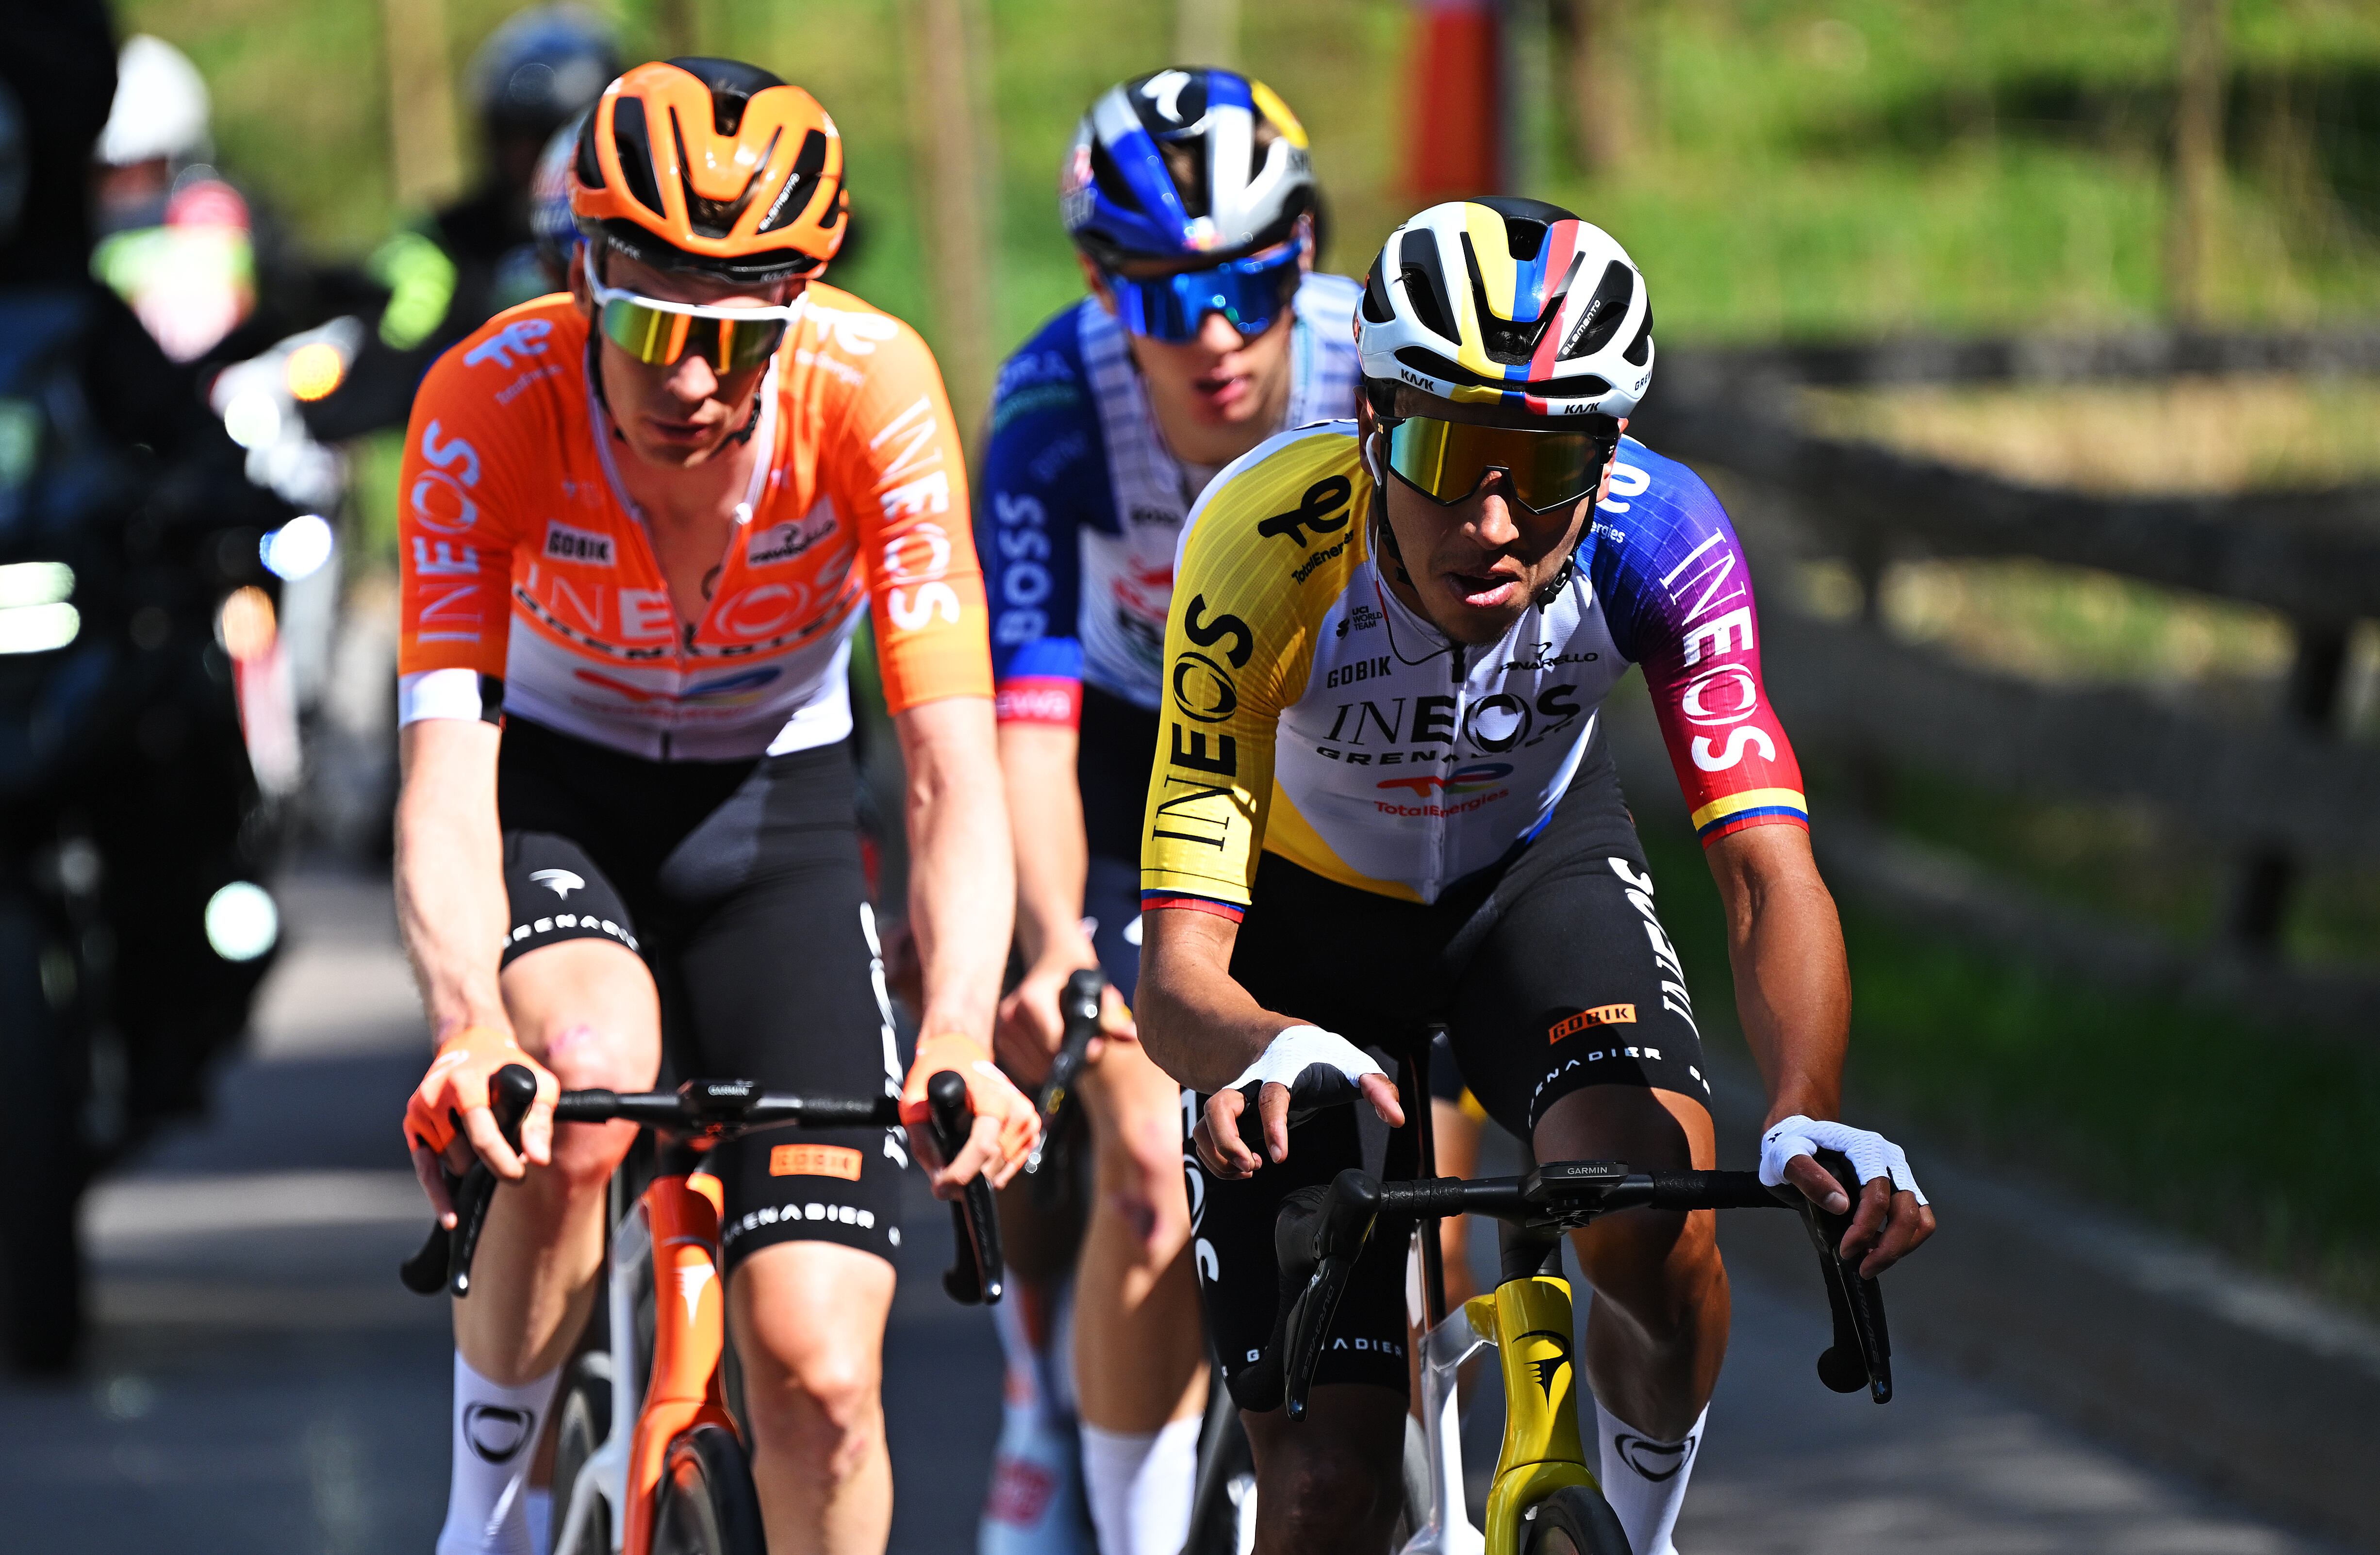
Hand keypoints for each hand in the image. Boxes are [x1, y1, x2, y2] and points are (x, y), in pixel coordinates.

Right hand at [403, 1026, 559, 1226]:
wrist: (470, 1045)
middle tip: (509, 1152)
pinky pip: (425, 1169)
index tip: (520, 1175)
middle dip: (489, 1161)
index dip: (502, 1161)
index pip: (481, 1134)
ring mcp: (419, 1112)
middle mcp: (434, 1097)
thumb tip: (538, 1159)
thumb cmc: (509, 1067)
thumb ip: (540, 1120)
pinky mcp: (412, 1126)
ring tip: (487, 1145)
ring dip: (471, 1165)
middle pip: (465, 1154)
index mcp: (464, 1083)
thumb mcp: (538, 1082)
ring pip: (450, 1163)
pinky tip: (450, 1217)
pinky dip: (438, 1194)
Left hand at [901, 1032, 1040, 1196]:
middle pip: (991, 1165)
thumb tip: (939, 1178)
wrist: (963, 1053)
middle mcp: (1016, 1108)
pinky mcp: (1032, 1130)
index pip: (983, 1146)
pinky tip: (976, 1156)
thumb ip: (924, 1143)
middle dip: (963, 1180)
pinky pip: (1010, 1167)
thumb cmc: (939, 1073)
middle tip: (942, 1180)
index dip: (960, 1174)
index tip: (941, 1187)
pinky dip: (991, 1170)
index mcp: (992, 1096)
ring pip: (1001, 1171)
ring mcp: (1028, 1120)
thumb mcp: (916, 1103)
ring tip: (957, 1165)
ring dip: (977, 1177)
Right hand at [993, 951, 1136, 1085]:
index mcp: (1031, 1000)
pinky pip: (1024, 1070)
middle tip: (1087, 1047)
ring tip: (1070, 1046)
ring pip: (1033, 1069)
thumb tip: (1130, 1036)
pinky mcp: (1001, 1040)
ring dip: (1055, 1065)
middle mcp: (1010, 1015)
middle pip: (1043, 1061)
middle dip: (1068, 1061)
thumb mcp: (1097, 990)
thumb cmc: (1077, 976)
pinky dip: (1042, 1067)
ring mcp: (1002, 1028)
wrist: (1052, 961)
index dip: (1079, 1053)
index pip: (1053, 1044)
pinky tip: (1055, 1051)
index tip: (1096, 1045)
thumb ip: (1111, 1017)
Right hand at [1192, 1025, 1403, 1178]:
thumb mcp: (1349, 1061)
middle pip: (1217, 1109)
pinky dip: (1216, 1158)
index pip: (1271, 1096)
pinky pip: (1203, 1136)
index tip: (1279, 1156)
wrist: (1269, 1034)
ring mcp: (1232, 1099)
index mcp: (1281, 1069)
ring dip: (1218, 1156)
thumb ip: (1377, 1088)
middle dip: (1227, 1144)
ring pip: (1202, 1127)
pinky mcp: (1225, 1115)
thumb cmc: (1314, 1052)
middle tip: (1253, 1165)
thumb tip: (1398, 1118)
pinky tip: (1244, 1166)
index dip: (1273, 1126)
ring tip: (1248, 1169)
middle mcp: (1248, 1084)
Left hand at [1759, 1114, 1936, 1276]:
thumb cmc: (1791, 1146)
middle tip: (1863, 1269)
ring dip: (1900, 1247)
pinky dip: (1905, 1239)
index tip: (1845, 1252)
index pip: (1877, 1196)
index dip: (1864, 1229)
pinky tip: (1876, 1248)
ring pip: (1919, 1217)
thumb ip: (1808, 1176)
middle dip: (1889, 1248)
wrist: (1800, 1135)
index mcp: (1865, 1148)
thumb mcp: (1785, 1156)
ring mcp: (1899, 1172)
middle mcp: (1889, 1159)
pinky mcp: (1901, 1186)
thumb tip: (1840, 1205)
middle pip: (1906, 1211)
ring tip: (1870, 1263)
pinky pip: (1919, 1217)